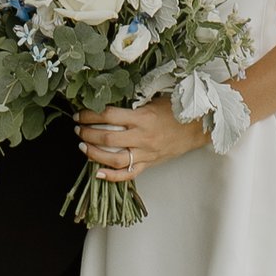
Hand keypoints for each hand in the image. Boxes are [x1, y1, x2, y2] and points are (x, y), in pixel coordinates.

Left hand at [75, 96, 203, 184]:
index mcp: (144, 117)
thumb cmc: (176, 110)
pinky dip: (113, 176)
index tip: (80, 113)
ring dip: (95, 154)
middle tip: (77, 129)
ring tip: (83, 147)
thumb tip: (108, 101)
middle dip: (88, 134)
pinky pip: (130, 174)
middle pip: (108, 138)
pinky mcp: (150, 164)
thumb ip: (133, 104)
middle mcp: (143, 137)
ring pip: (115, 159)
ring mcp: (147, 153)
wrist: (198, 127)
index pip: (109, 116)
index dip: (91, 115)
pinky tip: (98, 173)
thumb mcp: (154, 100)